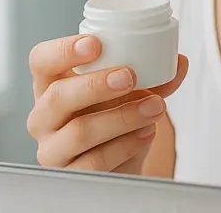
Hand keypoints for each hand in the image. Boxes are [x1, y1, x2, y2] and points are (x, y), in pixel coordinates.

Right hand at [27, 34, 187, 173]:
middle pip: (57, 97)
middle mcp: (44, 116)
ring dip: (122, 117)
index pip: (41, 60)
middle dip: (96, 85)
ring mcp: (52, 149)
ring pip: (79, 132)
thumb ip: (155, 76)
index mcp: (52, 85)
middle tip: (130, 76)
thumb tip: (179, 61)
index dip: (63, 50)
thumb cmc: (115, 117)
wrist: (120, 163)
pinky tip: (146, 132)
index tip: (95, 44)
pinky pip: (94, 162)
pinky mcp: (69, 175)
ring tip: (155, 107)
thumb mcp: (131, 93)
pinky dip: (126, 144)